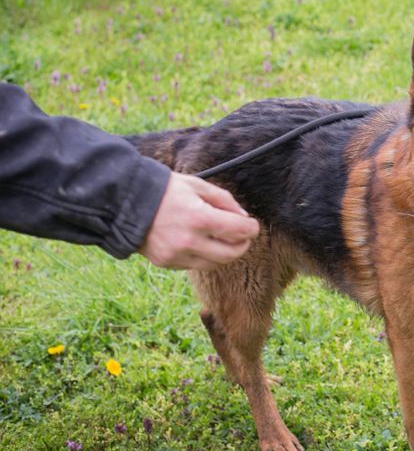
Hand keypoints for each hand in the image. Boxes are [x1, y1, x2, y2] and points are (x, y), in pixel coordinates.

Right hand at [139, 172, 259, 269]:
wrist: (124, 202)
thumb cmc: (164, 189)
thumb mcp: (198, 185)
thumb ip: (224, 201)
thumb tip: (243, 217)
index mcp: (200, 218)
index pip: (240, 231)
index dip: (252, 228)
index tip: (252, 225)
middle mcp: (189, 241)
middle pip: (231, 254)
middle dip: (242, 245)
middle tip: (242, 236)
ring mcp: (176, 255)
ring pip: (214, 264)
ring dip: (223, 253)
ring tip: (221, 238)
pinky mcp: (166, 263)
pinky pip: (194, 265)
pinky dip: (203, 256)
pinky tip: (199, 242)